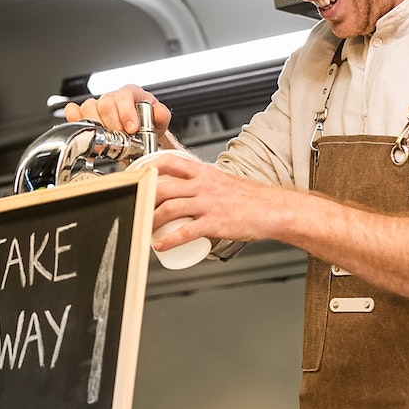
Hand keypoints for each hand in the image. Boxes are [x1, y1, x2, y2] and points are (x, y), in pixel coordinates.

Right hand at [66, 85, 172, 139]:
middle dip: (112, 125)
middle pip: (104, 104)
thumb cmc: (148, 122)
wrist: (139, 133)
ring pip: (88, 108)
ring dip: (96, 126)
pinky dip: (75, 118)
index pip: (124, 97)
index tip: (131, 129)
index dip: (126, 114)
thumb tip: (159, 113)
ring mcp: (97, 105)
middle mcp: (112, 97)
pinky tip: (82, 127)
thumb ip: (161, 115)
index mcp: (130, 93)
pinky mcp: (85, 115)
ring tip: (106, 139)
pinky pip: (74, 111)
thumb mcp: (159, 119)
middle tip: (120, 138)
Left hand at [149, 157, 288, 248]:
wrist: (273, 209)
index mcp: (205, 173)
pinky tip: (160, 246)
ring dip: (152, 220)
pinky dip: (169, 240)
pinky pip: (185, 232)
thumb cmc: (250, 198)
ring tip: (145, 229)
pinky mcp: (214, 223)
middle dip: (144, 198)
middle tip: (135, 207)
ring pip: (170, 209)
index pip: (171, 162)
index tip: (137, 175)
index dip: (149, 167)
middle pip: (163, 187)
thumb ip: (204, 184)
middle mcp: (204, 186)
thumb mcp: (223, 182)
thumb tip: (186, 191)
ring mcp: (208, 204)